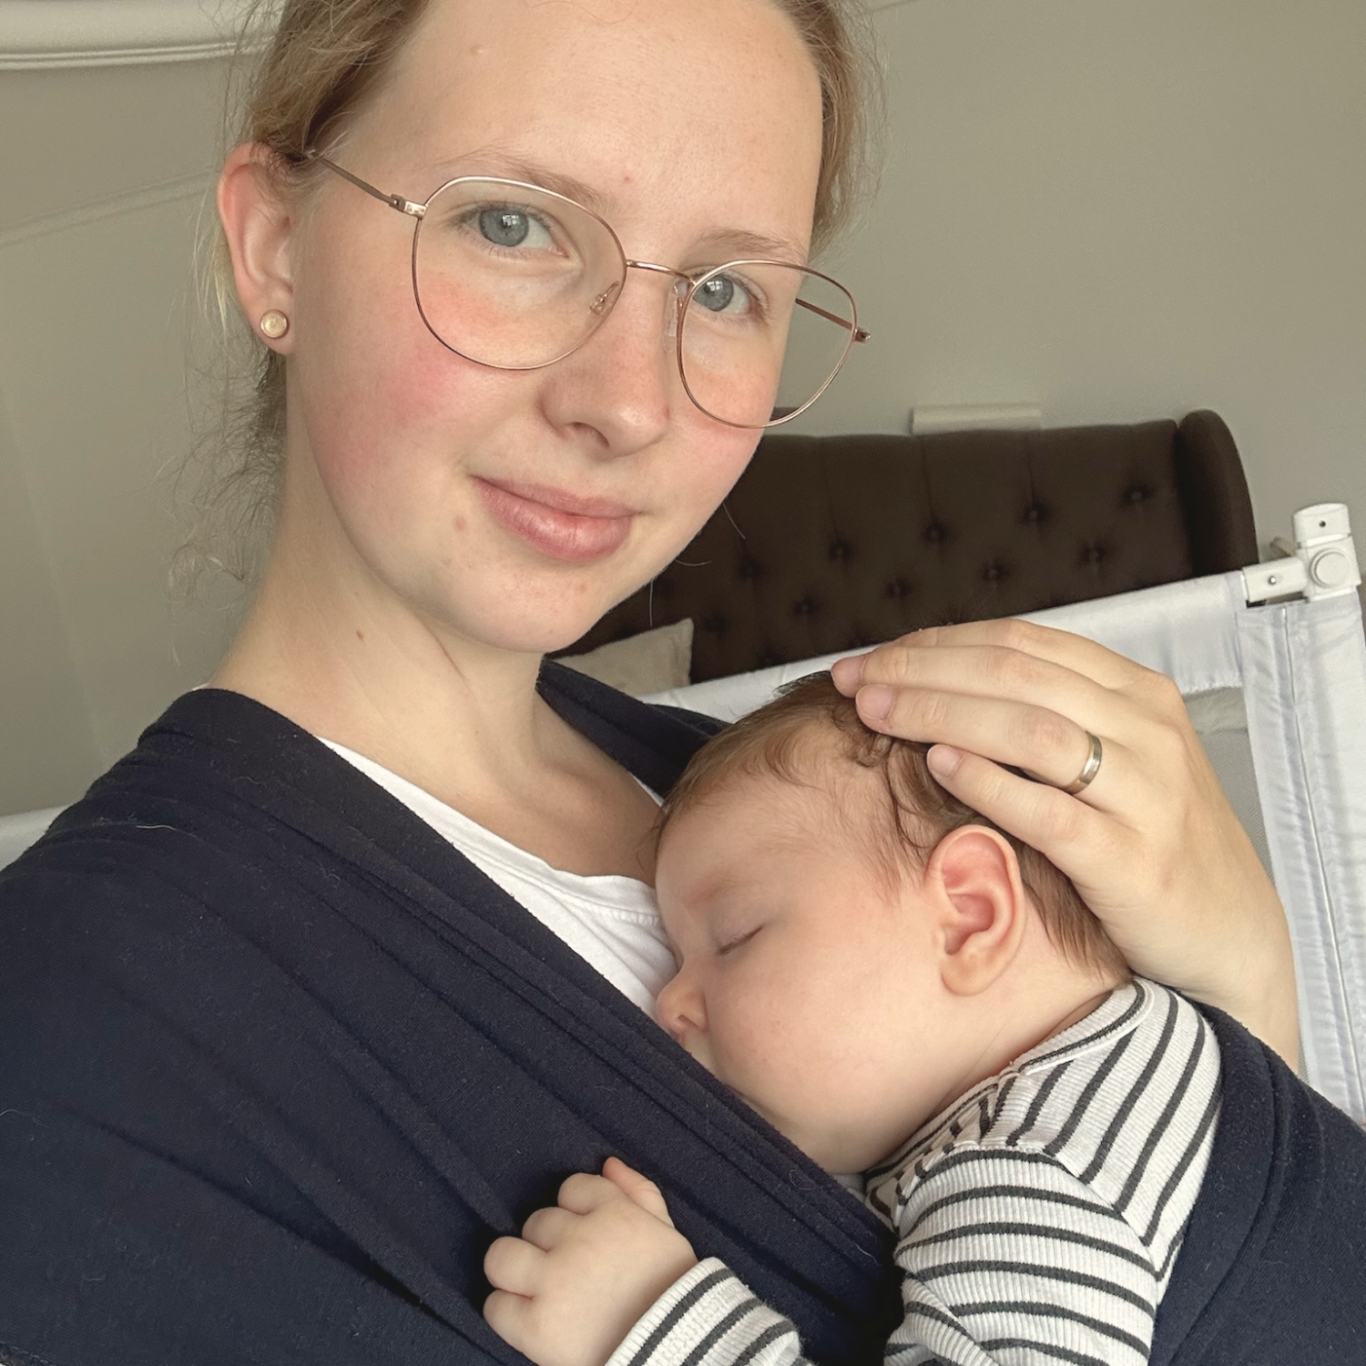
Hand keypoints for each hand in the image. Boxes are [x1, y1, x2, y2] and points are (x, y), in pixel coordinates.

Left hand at [484, 1158, 697, 1365]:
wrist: (676, 1350)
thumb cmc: (674, 1292)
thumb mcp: (665, 1231)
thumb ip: (638, 1191)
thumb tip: (608, 1163)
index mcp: (615, 1213)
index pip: (571, 1189)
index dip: (573, 1213)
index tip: (582, 1236)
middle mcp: (580, 1240)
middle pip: (536, 1223)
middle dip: (546, 1244)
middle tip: (562, 1269)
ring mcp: (555, 1281)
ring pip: (503, 1256)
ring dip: (514, 1270)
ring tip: (532, 1288)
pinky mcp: (538, 1326)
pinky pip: (496, 1306)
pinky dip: (505, 1311)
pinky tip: (525, 1319)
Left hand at [832, 619, 1297, 1061]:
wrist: (1229, 933)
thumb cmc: (1150, 837)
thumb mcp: (1113, 756)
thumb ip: (1045, 715)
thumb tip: (937, 684)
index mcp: (1136, 692)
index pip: (1021, 641)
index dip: (936, 643)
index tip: (872, 658)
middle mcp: (1147, 731)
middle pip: (1017, 676)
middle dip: (922, 671)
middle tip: (856, 680)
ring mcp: (1147, 794)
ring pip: (1031, 730)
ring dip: (941, 713)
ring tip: (877, 713)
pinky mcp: (1134, 860)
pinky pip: (1051, 812)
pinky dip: (991, 782)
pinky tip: (939, 766)